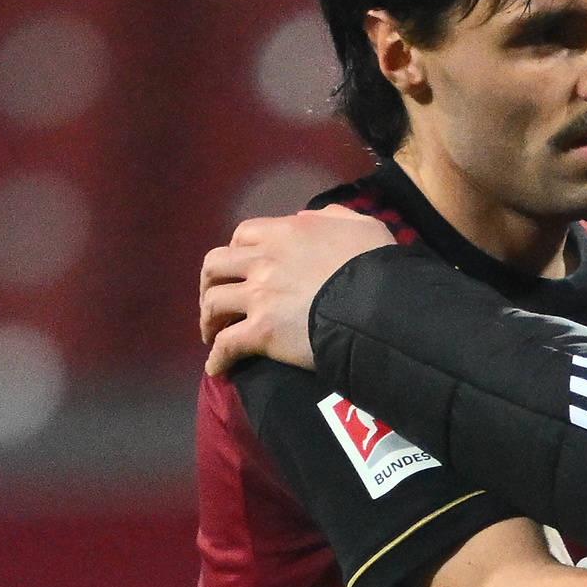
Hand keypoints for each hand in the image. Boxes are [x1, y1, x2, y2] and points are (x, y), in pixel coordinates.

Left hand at [200, 208, 395, 373]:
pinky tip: (217, 369)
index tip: (242, 268)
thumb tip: (309, 220)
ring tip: (212, 334)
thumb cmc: (374, 266)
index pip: (242, 235)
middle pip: (215, 265)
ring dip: (208, 318)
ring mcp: (259, 297)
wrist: (378, 305)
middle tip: (218, 300)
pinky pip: (227, 345)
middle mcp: (263, 260)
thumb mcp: (360, 225)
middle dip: (210, 283)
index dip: (237, 252)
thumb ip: (332, 217)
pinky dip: (217, 358)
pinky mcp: (262, 332)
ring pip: (214, 302)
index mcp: (284, 233)